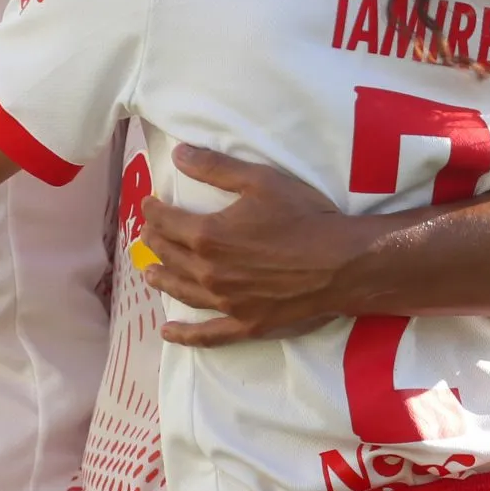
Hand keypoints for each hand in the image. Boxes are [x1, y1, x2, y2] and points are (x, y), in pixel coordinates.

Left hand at [140, 145, 377, 346]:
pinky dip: (184, 336)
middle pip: (171, 255)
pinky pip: (207, 335)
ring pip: (182, 291)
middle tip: (148, 234)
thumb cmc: (303, 216)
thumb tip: (178, 154)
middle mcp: (209, 272)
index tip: (148, 203)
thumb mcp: (260, 181)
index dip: (154, 211)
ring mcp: (225, 303)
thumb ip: (215, 167)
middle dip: (156, 241)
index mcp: (208, 235)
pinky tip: (168, 333)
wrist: (341, 263)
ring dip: (162, 280)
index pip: (168, 221)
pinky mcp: (245, 325)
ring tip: (149, 274)